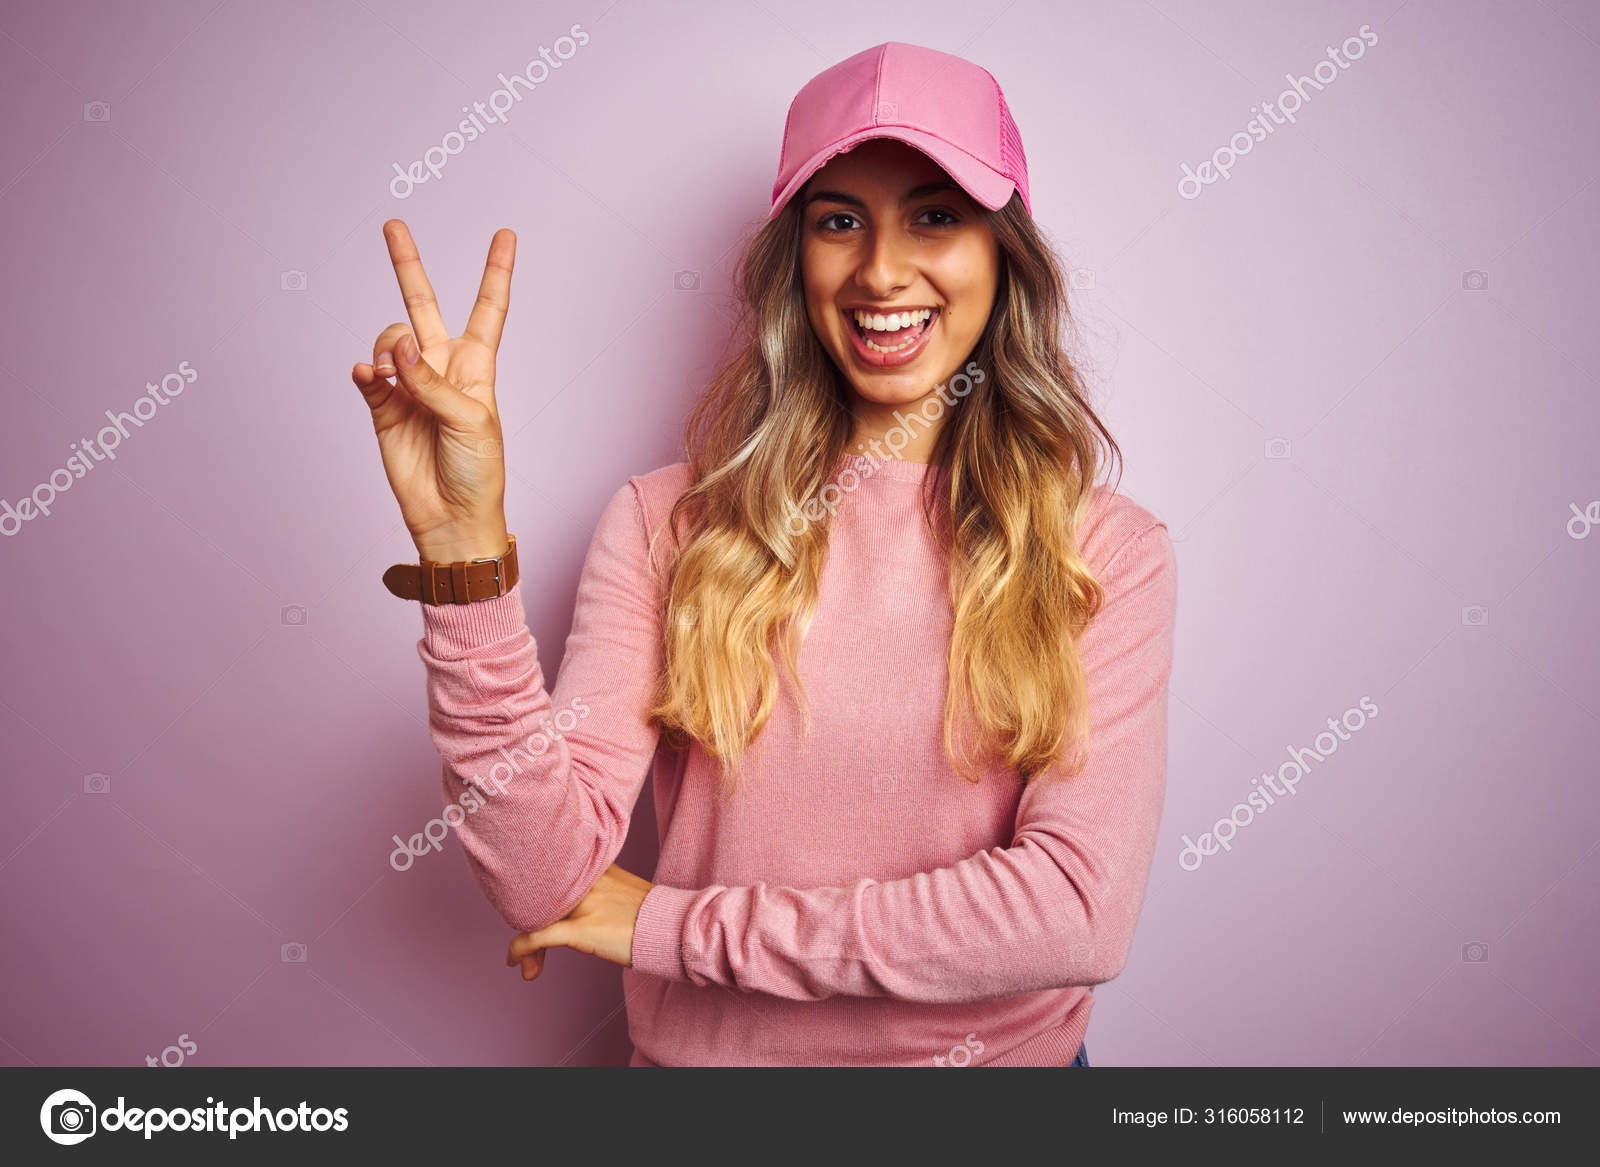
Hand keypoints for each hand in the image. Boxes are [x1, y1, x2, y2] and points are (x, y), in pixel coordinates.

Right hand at [351, 219, 515, 562]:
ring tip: (392, 374)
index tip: (504, 234)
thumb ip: (432, 382)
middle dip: (408, 265)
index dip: (496, 271)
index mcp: (477, 366)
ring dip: (388, 348)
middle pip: (423, 305)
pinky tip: (370, 376)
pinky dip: (367, 370)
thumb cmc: (477, 471)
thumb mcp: (471, 421)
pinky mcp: (382, 407)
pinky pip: (368, 374)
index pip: (489, 308)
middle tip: (393, 226)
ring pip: (389, 340)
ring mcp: (409, 385)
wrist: (451, 516)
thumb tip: (396, 351)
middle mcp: (441, 368)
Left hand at [505, 864, 653, 979]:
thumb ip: (594, 888)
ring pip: (535, 916)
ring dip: (524, 943)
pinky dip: (521, 949)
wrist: (672, 926)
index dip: (533, 895)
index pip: (549, 873)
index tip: (528, 911)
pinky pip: (538, 937)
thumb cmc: (649, 913)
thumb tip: (577, 906)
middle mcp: (584, 879)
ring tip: (524, 962)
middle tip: (527, 946)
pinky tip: (513, 961)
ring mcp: (583, 904)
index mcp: (592, 864)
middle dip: (525, 919)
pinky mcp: (582, 929)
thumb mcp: (619, 887)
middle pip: (538, 895)